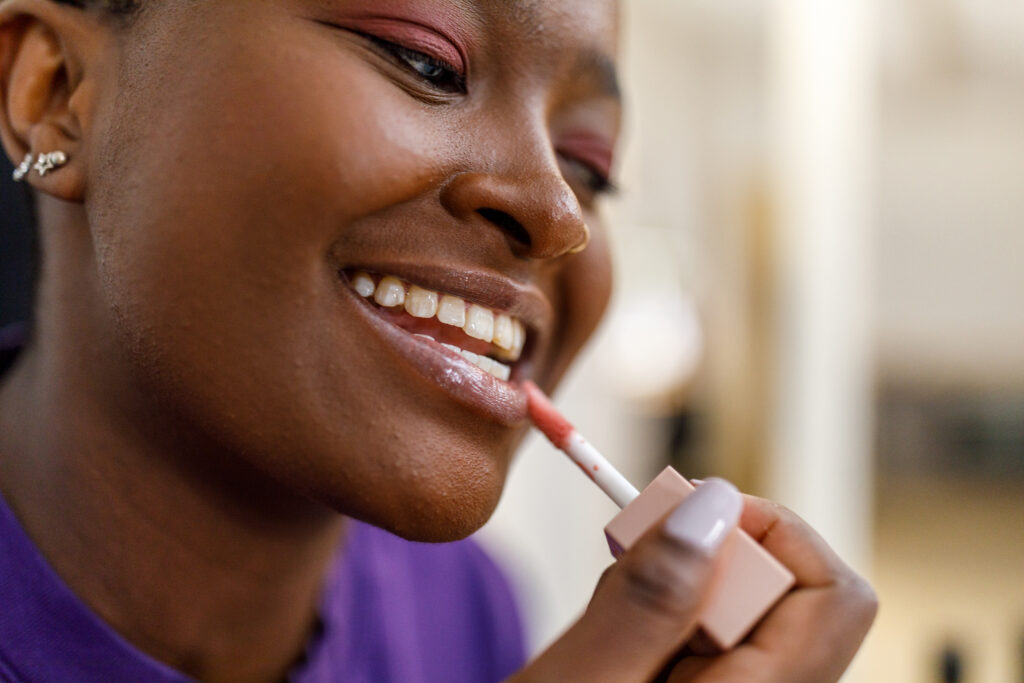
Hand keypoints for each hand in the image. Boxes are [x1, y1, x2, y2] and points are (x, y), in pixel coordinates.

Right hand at [508, 480, 875, 682]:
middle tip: (626, 567)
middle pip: (790, 598)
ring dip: (678, 594)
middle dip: (706, 564)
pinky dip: (668, 623)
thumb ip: (649, 601)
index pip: (835, 595)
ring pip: (747, 617)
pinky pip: (717, 644)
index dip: (769, 535)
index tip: (686, 522)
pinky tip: (621, 649)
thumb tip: (715, 507)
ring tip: (612, 627)